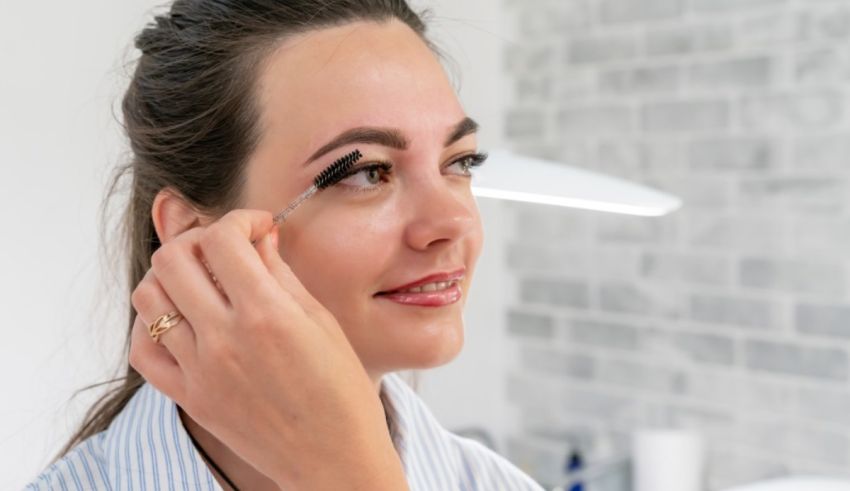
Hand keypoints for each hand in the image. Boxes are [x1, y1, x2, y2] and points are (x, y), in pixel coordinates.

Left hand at [128, 209, 407, 489]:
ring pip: (149, 298)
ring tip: (201, 282)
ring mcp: (200, 370)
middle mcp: (225, 339)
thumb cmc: (341, 393)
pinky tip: (180, 319)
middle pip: (172, 258)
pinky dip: (152, 324)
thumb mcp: (322, 322)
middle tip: (225, 249)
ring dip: (171, 277)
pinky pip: (143, 349)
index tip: (256, 228)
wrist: (334, 459)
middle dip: (199, 239)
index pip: (223, 238)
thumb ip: (282, 274)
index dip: (240, 220)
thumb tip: (259, 237)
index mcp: (268, 315)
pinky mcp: (189, 397)